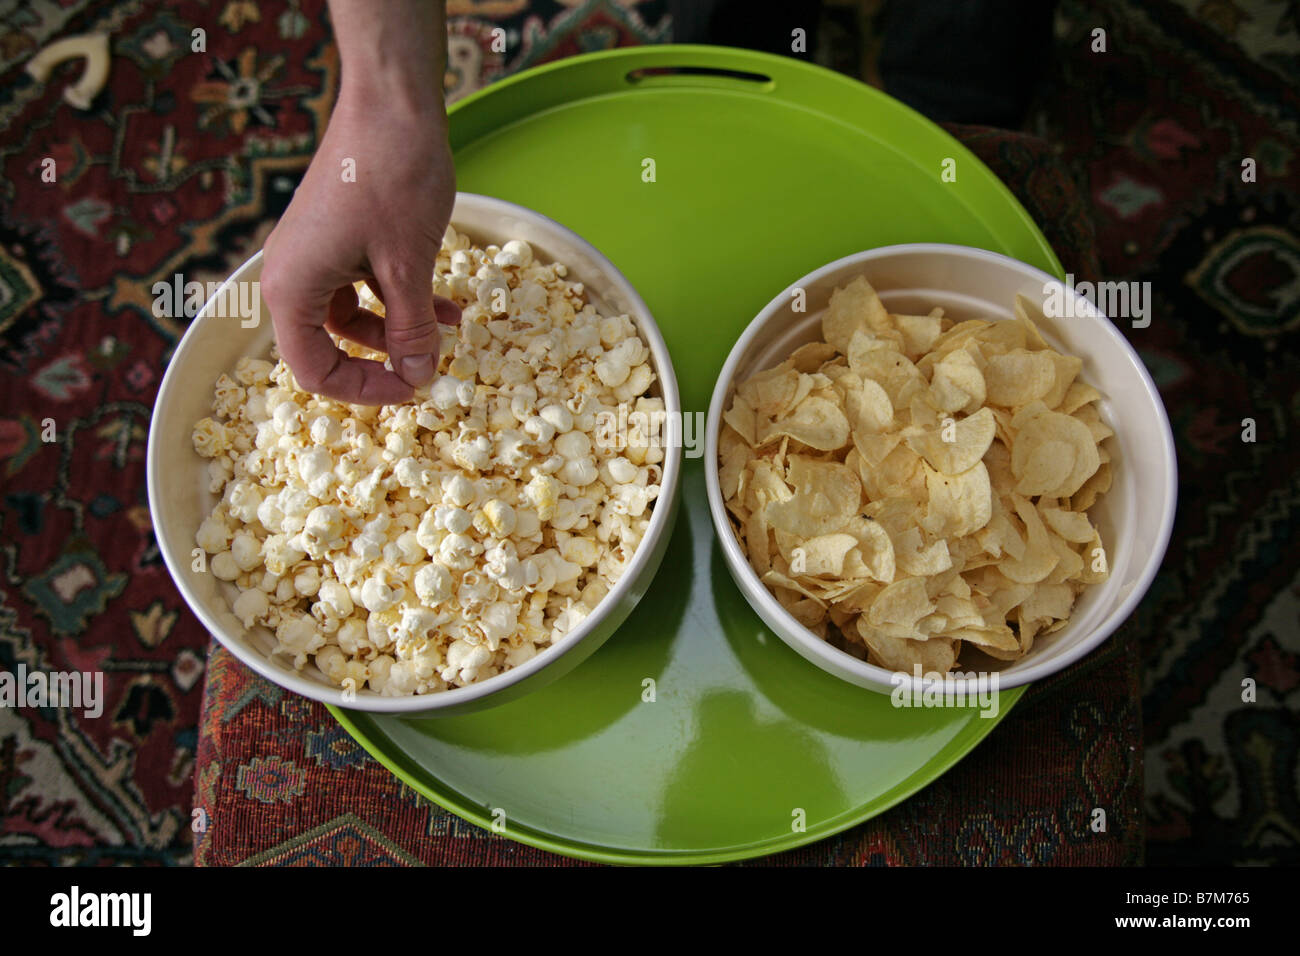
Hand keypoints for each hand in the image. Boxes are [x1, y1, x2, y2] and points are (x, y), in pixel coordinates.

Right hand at [261, 2, 457, 405]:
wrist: (392, 103)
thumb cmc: (391, 179)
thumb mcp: (408, 266)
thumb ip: (410, 329)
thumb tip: (419, 377)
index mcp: (292, 290)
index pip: (313, 371)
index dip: (363, 391)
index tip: (411, 391)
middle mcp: (293, 274)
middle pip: (330, 345)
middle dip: (384, 360)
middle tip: (430, 373)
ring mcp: (316, 254)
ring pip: (353, 316)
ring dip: (400, 329)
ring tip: (449, 332)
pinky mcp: (339, 237)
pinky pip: (364, 284)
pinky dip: (401, 298)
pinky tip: (448, 306)